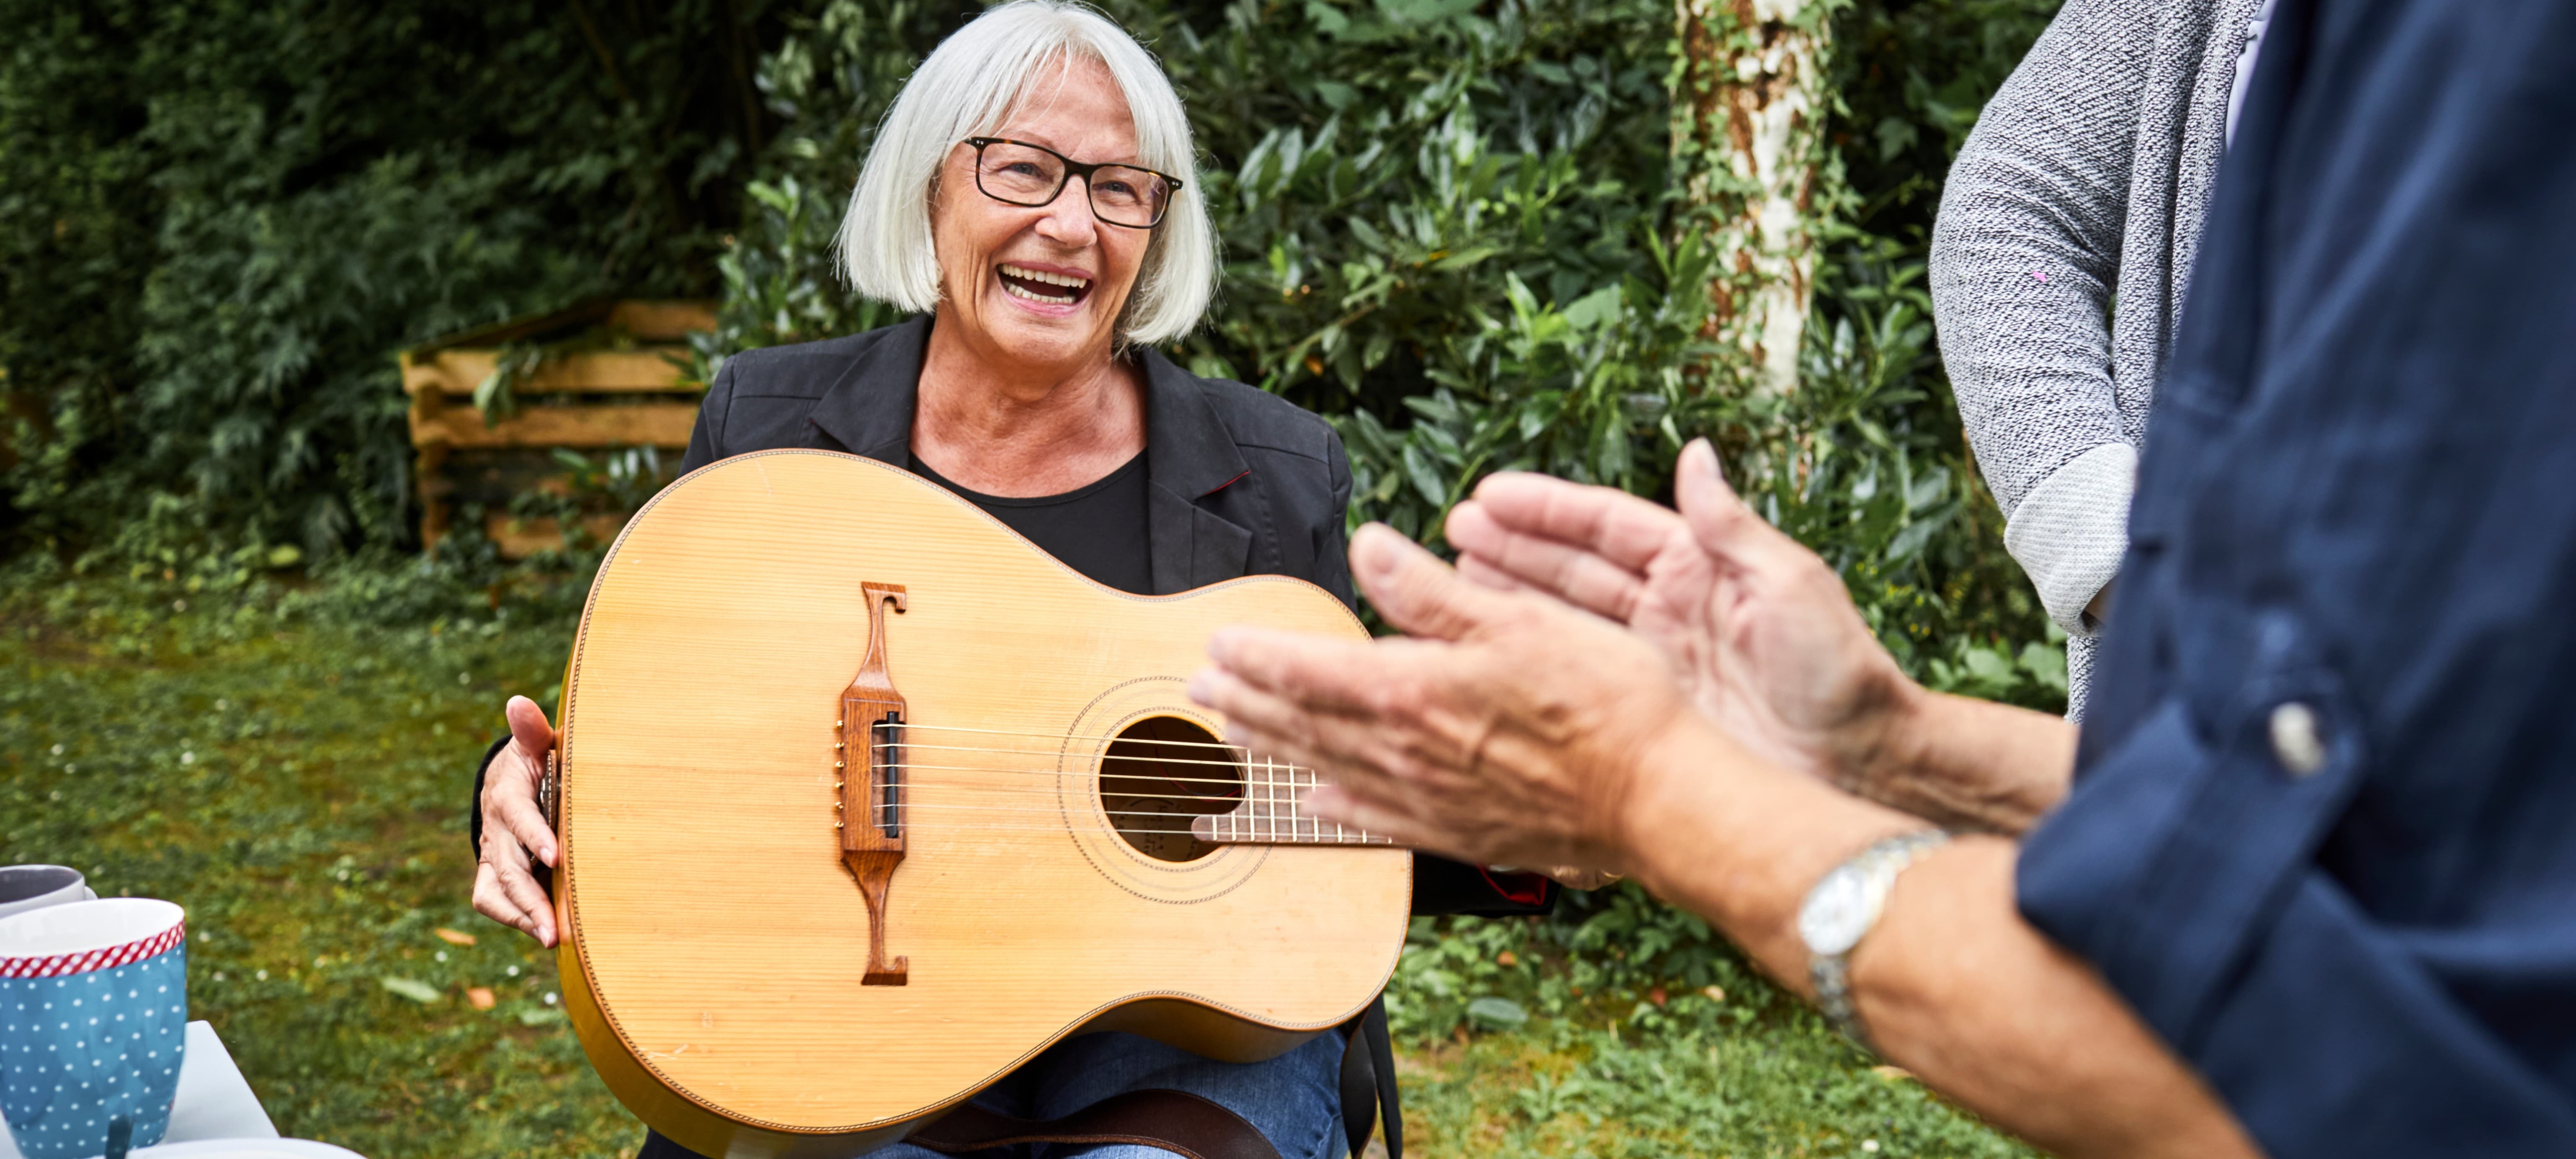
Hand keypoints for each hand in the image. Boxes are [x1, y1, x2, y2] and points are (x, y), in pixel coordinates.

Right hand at [472, 695, 559, 946]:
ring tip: (552, 938)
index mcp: (507, 795)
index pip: (520, 817)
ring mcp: (491, 855)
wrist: (508, 783)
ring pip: (497, 891)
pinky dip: (512, 917)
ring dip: (523, 915)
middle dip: (531, 897)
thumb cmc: (534, 763)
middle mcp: (495, 830)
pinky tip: (542, 933)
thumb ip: (531, 731)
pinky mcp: (491, 873)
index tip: (556, 856)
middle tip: (556, 925)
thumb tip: (519, 703)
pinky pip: (491, 900)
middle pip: (509, 867)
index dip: (535, 836)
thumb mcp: (535, 744)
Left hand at [1190, 524, 1705, 873]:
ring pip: (1327, 770)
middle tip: (1198, 689)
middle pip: (1304, 724)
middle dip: (1247, 702)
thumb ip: (1433, 591)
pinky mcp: (1458, 831)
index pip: (1311, 670)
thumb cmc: (1602, 700)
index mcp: (1415, 690)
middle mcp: (1406, 751)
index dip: (1258, 656)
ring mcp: (1428, 799)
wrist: (1656, 797)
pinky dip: (1333, 807)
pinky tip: (1312, 803)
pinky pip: (1374, 820)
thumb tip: (1369, 545)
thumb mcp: (1519, 620)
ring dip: (1274, 749)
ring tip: (1232, 735)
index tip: (1215, 644)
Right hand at [1443, 438, 1919, 799]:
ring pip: (1565, 618)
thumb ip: (1733, 525)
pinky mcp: (1647, 709)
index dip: (1547, 509)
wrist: (1858, 766)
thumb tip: (1697, 454)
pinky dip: (1534, 657)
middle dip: (1512, 546)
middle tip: (1453, 531)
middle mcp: (1668, 608)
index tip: (1491, 495)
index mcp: (1700, 567)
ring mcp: (1652, 660)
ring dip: (1509, 595)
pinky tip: (1492, 649)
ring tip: (1451, 580)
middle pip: (1573, 566)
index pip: (1608, 524)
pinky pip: (1578, 675)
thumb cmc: (1841, 674)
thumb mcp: (1792, 585)